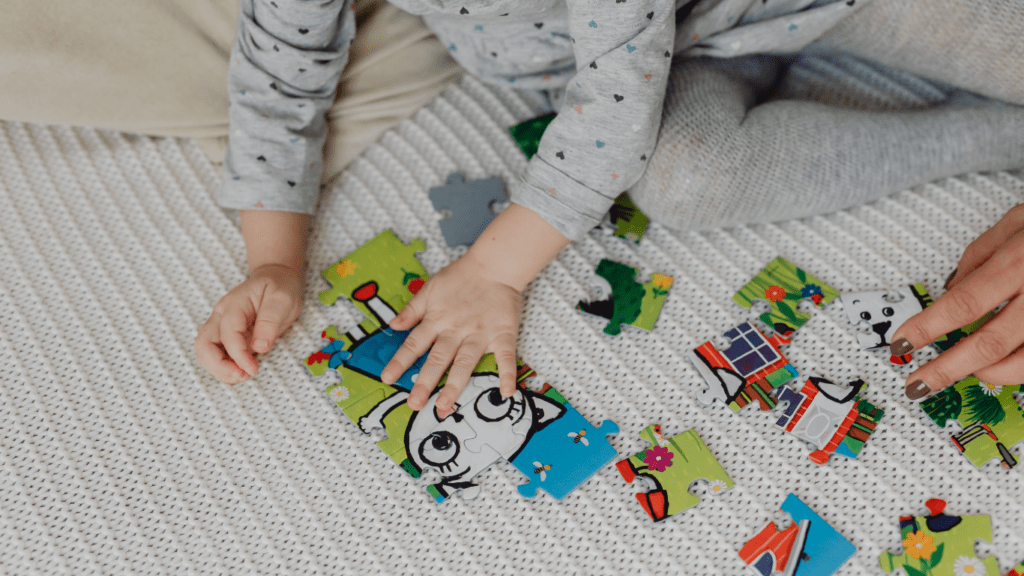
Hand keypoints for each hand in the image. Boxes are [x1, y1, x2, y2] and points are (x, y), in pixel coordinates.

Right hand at [194, 264, 303, 383]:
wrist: (276, 278)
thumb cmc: (279, 286)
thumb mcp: (282, 299)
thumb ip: (270, 322)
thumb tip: (260, 347)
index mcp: (234, 305)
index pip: (227, 334)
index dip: (238, 355)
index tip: (253, 369)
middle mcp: (221, 316)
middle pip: (203, 345)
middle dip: (218, 366)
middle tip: (243, 376)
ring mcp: (221, 327)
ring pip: (205, 353)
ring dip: (220, 370)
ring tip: (244, 375)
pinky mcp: (227, 338)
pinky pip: (216, 356)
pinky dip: (225, 368)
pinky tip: (242, 371)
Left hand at [380, 203, 569, 418]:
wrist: (494, 265)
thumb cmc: (461, 276)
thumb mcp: (430, 289)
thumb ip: (412, 310)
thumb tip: (392, 326)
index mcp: (437, 320)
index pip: (414, 344)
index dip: (400, 361)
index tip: (387, 378)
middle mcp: (456, 330)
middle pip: (438, 359)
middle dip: (425, 382)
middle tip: (415, 404)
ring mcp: (480, 334)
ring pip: (465, 362)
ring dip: (455, 385)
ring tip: (445, 406)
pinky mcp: (503, 334)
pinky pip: (506, 357)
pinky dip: (507, 374)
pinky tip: (505, 392)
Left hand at [892, 204, 1023, 398]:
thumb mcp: (1019, 219)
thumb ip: (980, 254)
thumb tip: (949, 288)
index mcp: (1023, 261)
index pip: (964, 303)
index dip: (928, 327)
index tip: (902, 344)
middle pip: (989, 343)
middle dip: (947, 368)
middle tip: (918, 383)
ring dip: (987, 374)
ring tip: (966, 370)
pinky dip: (1020, 369)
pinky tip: (1002, 366)